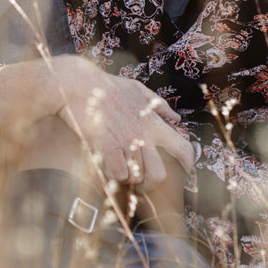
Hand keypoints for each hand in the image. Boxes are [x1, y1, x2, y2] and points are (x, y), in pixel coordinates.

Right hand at [52, 56, 193, 191]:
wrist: (80, 84)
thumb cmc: (108, 86)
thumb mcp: (138, 89)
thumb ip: (159, 105)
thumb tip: (176, 118)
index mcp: (153, 122)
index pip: (182, 148)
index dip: (188, 164)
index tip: (185, 172)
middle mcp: (143, 135)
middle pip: (159, 174)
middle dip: (151, 183)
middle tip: (142, 183)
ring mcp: (125, 142)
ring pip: (136, 177)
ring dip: (130, 180)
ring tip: (122, 175)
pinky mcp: (106, 146)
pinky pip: (118, 173)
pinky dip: (116, 176)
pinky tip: (110, 170)